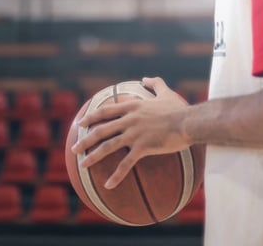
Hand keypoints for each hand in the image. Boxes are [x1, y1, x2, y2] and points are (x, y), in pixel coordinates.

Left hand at [71, 77, 190, 188]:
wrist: (188, 121)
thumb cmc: (178, 108)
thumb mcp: (165, 92)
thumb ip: (155, 83)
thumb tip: (146, 78)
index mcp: (133, 107)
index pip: (106, 111)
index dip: (91, 117)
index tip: (80, 124)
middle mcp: (130, 119)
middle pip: (102, 129)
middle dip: (85, 139)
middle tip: (74, 148)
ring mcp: (135, 133)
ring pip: (108, 146)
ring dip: (93, 156)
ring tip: (81, 165)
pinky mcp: (143, 147)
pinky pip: (126, 164)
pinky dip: (116, 175)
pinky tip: (108, 185)